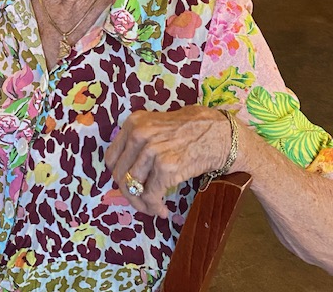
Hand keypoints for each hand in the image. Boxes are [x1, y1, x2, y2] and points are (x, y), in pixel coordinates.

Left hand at [105, 106, 230, 217]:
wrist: (221, 135)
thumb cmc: (193, 129)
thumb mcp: (159, 123)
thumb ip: (141, 138)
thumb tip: (126, 165)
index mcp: (134, 122)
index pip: (112, 157)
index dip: (119, 175)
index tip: (129, 185)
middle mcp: (139, 134)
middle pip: (120, 174)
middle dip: (129, 193)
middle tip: (142, 202)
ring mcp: (152, 150)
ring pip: (133, 187)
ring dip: (142, 203)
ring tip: (154, 208)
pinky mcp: (166, 168)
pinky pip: (151, 195)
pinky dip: (154, 207)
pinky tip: (163, 210)